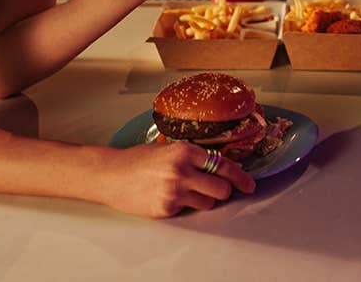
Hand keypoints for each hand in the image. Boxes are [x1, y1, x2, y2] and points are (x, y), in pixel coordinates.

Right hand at [100, 141, 254, 217]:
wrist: (111, 174)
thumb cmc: (139, 160)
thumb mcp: (169, 149)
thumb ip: (193, 157)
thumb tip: (220, 167)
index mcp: (185, 151)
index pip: (224, 166)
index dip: (240, 177)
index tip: (249, 184)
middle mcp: (182, 171)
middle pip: (222, 189)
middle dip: (223, 191)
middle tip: (217, 190)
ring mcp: (174, 192)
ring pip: (208, 203)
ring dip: (202, 199)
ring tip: (184, 191)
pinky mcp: (166, 209)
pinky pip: (187, 211)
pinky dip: (182, 206)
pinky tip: (166, 196)